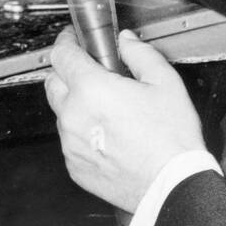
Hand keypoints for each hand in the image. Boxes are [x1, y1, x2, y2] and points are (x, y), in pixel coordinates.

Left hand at [45, 26, 206, 213]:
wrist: (173, 185)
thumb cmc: (171, 138)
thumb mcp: (165, 82)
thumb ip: (140, 54)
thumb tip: (126, 41)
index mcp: (91, 89)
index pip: (62, 54)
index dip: (66, 41)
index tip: (73, 40)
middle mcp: (73, 115)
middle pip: (53, 82)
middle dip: (67, 72)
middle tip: (91, 73)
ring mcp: (71, 144)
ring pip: (61, 113)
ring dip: (75, 105)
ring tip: (105, 109)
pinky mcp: (75, 167)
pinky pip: (70, 141)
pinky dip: (81, 133)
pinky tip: (107, 136)